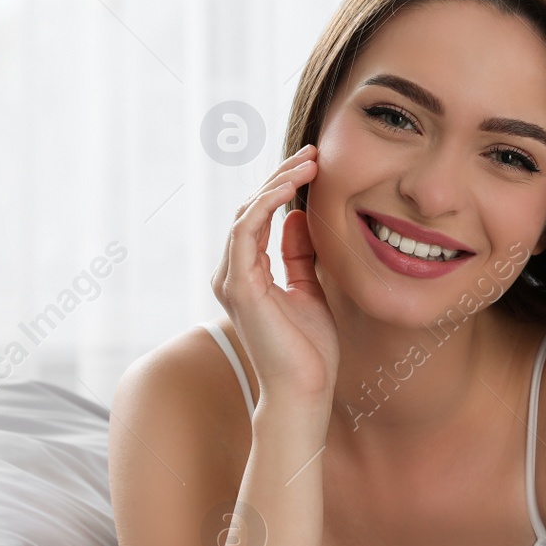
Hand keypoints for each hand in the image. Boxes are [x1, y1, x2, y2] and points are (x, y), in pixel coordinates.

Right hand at [210, 144, 338, 408]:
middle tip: (312, 154)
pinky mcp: (239, 286)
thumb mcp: (310, 289)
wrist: (306, 391)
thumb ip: (299, 255)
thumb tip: (298, 217)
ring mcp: (232, 279)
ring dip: (277, 183)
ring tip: (308, 163)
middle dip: (280, 177)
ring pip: (247, 214)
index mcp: (247, 275)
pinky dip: (267, 204)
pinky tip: (291, 188)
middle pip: (250, 209)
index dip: (283, 187)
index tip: (314, 165)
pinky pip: (247, 230)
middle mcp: (232, 274)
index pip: (259, 218)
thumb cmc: (310, 351)